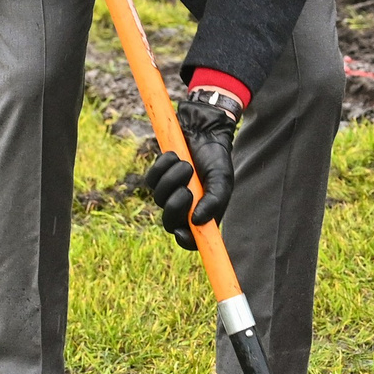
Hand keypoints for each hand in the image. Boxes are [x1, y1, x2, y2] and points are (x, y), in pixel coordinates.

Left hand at [145, 90, 239, 248]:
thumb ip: (213, 202)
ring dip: (173, 179)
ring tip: (186, 165)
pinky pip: (151, 179)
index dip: (185, 240)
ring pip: (159, 197)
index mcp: (202, 214)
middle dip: (175, 207)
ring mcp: (168, 193)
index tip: (181, 232)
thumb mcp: (221, 181)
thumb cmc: (216, 159)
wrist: (204, 132)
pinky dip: (163, 166)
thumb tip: (197, 222)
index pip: (191, 239)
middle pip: (170, 222)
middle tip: (186, 191)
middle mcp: (184, 208)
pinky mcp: (157, 177)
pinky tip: (175, 157)